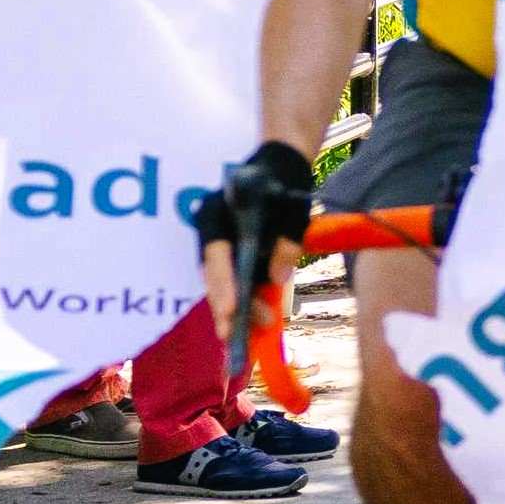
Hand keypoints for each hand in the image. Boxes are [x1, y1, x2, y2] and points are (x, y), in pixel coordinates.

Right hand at [193, 141, 317, 368]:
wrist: (280, 165)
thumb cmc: (285, 184)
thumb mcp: (293, 209)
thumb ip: (286, 240)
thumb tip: (276, 278)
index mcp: (218, 211)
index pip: (216, 251)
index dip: (221, 283)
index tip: (230, 310)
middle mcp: (210, 229)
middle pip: (213, 274)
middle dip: (223, 307)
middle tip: (234, 338)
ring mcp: (218, 243)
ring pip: (220, 282)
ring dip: (234, 309)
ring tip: (251, 335)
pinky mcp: (229, 254)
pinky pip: (232, 280)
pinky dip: (243, 300)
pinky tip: (258, 319)